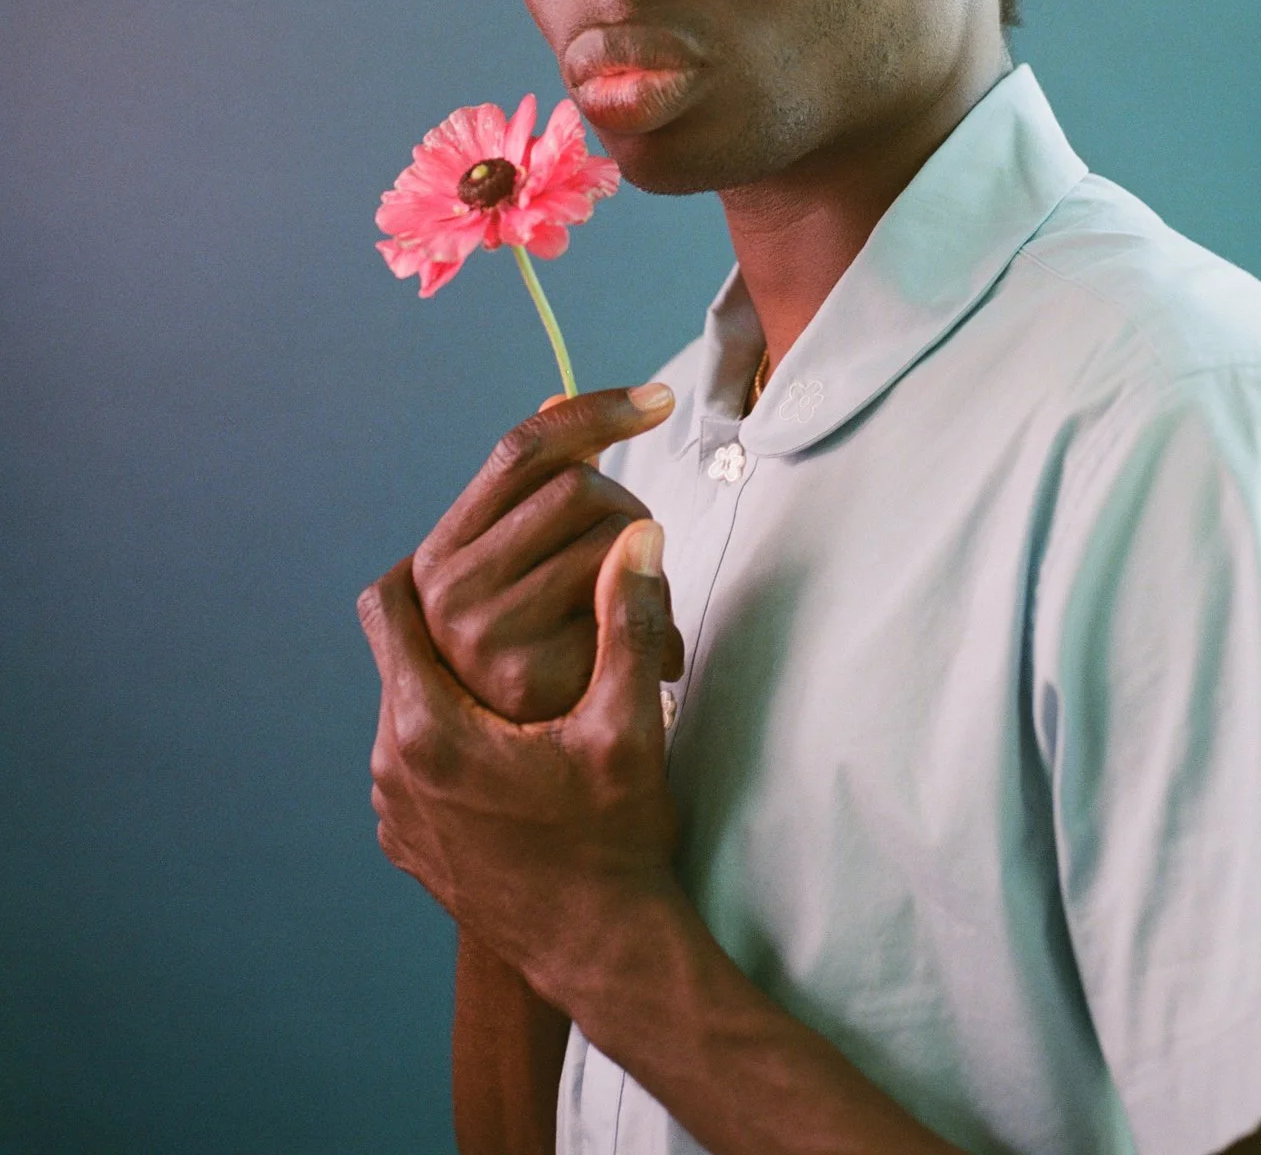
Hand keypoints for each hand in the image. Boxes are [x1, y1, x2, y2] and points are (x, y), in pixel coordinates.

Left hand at [360, 516, 686, 1003]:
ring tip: (514, 666)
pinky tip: (510, 737)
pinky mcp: (409, 843)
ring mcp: (395, 813)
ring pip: (404, 707)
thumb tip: (638, 538)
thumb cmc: (614, 844)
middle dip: (446, 618)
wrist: (602, 957)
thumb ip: (628, 621)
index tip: (473, 546)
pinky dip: (447, 734)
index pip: (387, 606)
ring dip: (448, 678)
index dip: (425, 560)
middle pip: (396, 654)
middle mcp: (392, 770)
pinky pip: (411, 760)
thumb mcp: (629, 726)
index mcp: (429, 731)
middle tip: (506, 594)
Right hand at [411, 386, 684, 720]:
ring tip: (643, 625)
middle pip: (581, 487)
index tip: (659, 399)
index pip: (520, 450)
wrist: (534, 826)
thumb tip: (557, 395)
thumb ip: (525, 505)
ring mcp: (489, 637)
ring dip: (649, 572)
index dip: (593, 411)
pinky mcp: (540, 676)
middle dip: (626, 512)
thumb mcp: (508, 593)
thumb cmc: (532, 685)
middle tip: (638, 566)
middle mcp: (449, 594)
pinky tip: (656, 665)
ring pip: (617, 536)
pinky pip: (639, 599)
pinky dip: (663, 624)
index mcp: (438, 560)